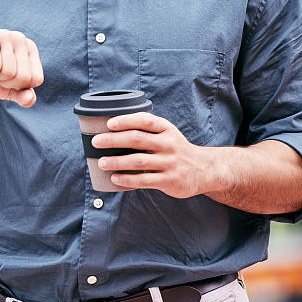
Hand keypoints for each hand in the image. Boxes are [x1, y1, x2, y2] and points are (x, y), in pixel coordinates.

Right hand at [0, 30, 43, 107]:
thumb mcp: (5, 88)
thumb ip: (21, 95)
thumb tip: (29, 99)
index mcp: (30, 49)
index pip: (36, 79)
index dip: (18, 86)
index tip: (5, 77)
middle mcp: (21, 39)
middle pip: (23, 78)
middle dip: (5, 83)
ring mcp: (5, 35)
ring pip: (8, 73)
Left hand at [93, 112, 211, 197]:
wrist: (205, 169)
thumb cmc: (176, 149)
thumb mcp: (167, 134)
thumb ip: (147, 129)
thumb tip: (111, 128)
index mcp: (166, 129)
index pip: (145, 121)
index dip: (126, 120)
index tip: (109, 123)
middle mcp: (169, 144)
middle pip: (137, 139)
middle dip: (113, 140)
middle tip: (96, 142)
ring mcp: (169, 162)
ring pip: (138, 161)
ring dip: (117, 161)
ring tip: (101, 162)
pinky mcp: (169, 180)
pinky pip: (144, 180)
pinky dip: (127, 179)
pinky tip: (115, 178)